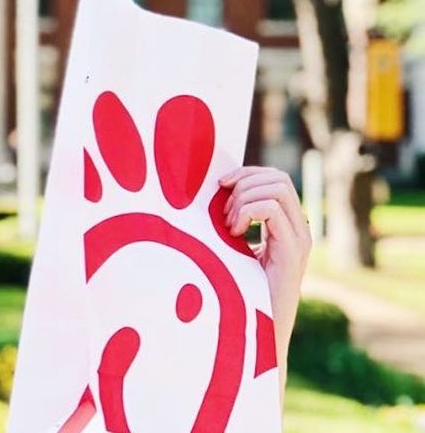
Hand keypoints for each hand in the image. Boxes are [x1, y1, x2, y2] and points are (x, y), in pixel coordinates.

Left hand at [219, 166, 311, 398]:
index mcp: (287, 228)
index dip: (246, 174)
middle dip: (244, 183)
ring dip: (243, 199)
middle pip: (278, 178)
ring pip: (276, 188)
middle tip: (222, 211)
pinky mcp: (291, 253)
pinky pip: (271, 209)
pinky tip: (234, 234)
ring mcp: (298, 241)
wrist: (257, 335)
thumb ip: (233, 226)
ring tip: (228, 226)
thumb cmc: (237, 295)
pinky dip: (247, 212)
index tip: (219, 186)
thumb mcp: (233, 252)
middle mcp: (299, 231)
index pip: (275, 179)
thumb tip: (211, 196)